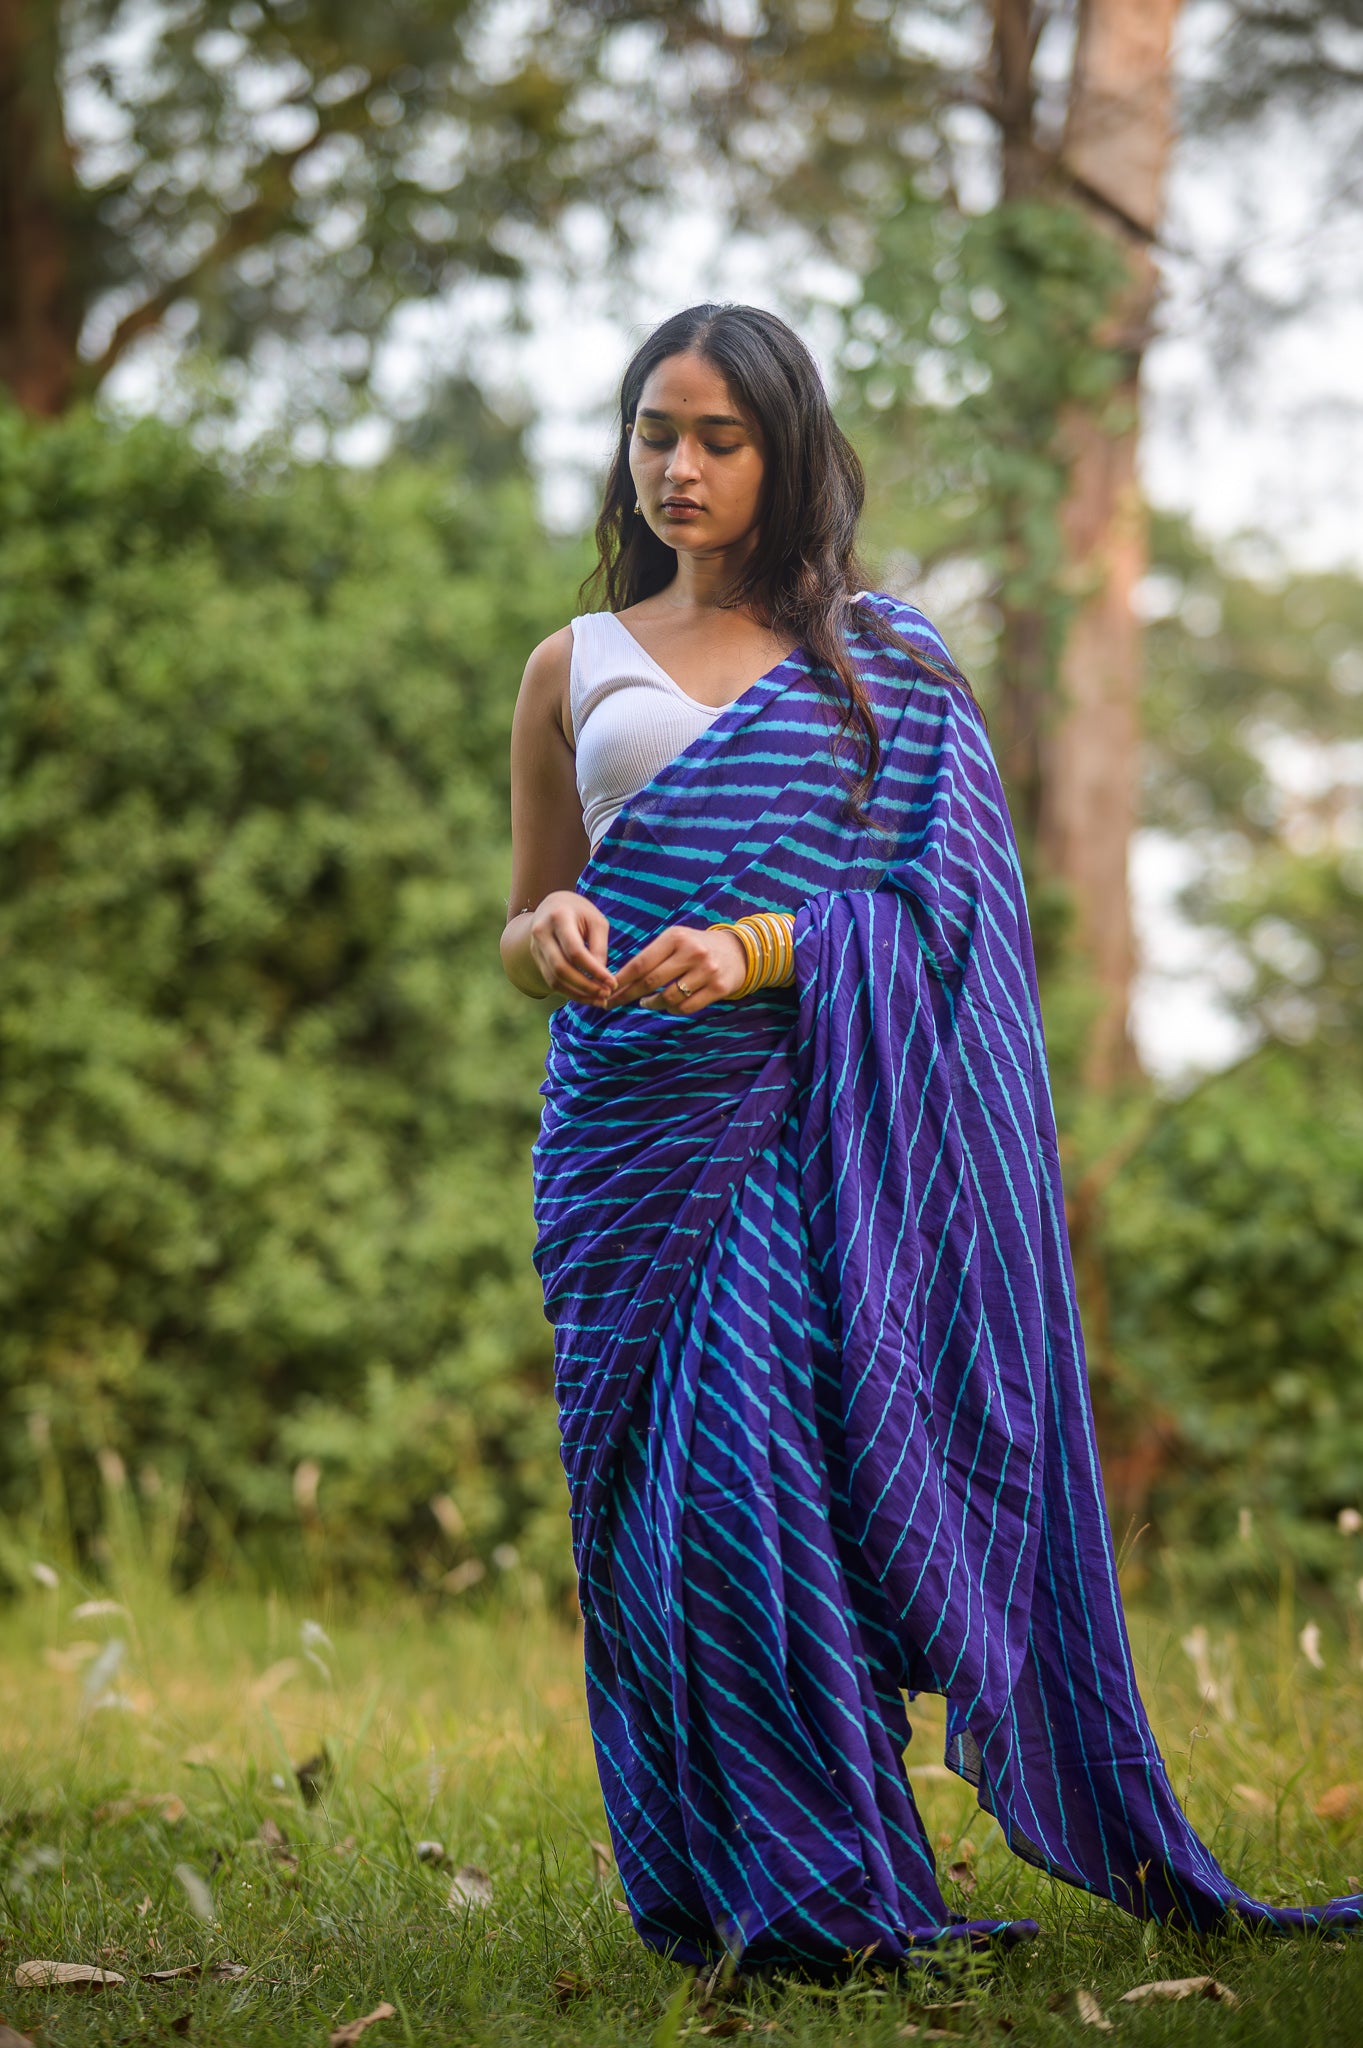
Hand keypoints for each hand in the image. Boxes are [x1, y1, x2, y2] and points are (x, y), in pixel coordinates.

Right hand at [527, 891, 615, 1005]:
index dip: (594, 970)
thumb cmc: (581, 912)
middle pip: (561, 968)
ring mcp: (535, 947)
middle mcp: (541, 933)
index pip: (575, 951)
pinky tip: (587, 996)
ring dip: (578, 994)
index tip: (612, 982)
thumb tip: (602, 979)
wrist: (553, 905)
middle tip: (606, 994)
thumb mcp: (596, 922)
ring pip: (554, 979)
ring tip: (599, 1000)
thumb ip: (599, 948)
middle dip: (585, 986)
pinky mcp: (536, 959)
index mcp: (558, 917)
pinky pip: (551, 981)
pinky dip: (570, 992)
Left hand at [610, 925, 748, 1014]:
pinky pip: (686, 1007)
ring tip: (647, 1002)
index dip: (622, 980)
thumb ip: (653, 956)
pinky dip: (672, 1009)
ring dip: (652, 1004)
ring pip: (668, 998)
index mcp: (676, 937)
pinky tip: (668, 1005)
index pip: (641, 962)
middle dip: (628, 995)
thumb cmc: (697, 947)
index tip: (608, 990)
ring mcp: (707, 971)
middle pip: (651, 981)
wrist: (739, 951)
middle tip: (615, 1002)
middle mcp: (692, 952)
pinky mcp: (719, 988)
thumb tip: (620, 979)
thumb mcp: (676, 940)